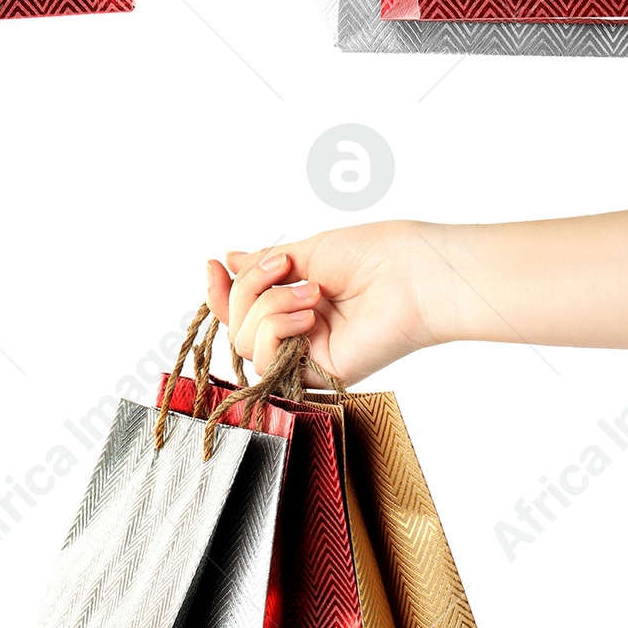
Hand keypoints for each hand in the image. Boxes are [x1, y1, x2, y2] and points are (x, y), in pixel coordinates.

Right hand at [208, 231, 438, 393]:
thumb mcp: (308, 251)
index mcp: (298, 304)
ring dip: (269, 307)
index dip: (221, 293)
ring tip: (312, 292)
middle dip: (248, 291)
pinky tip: (310, 314)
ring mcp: (307, 357)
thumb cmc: (375, 256)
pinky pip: (267, 361)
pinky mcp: (317, 376)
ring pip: (247, 344)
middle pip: (238, 327)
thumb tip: (229, 259)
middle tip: (284, 268)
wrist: (413, 274)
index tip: (214, 266)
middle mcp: (300, 334)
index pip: (242, 311)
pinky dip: (277, 330)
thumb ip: (265, 265)